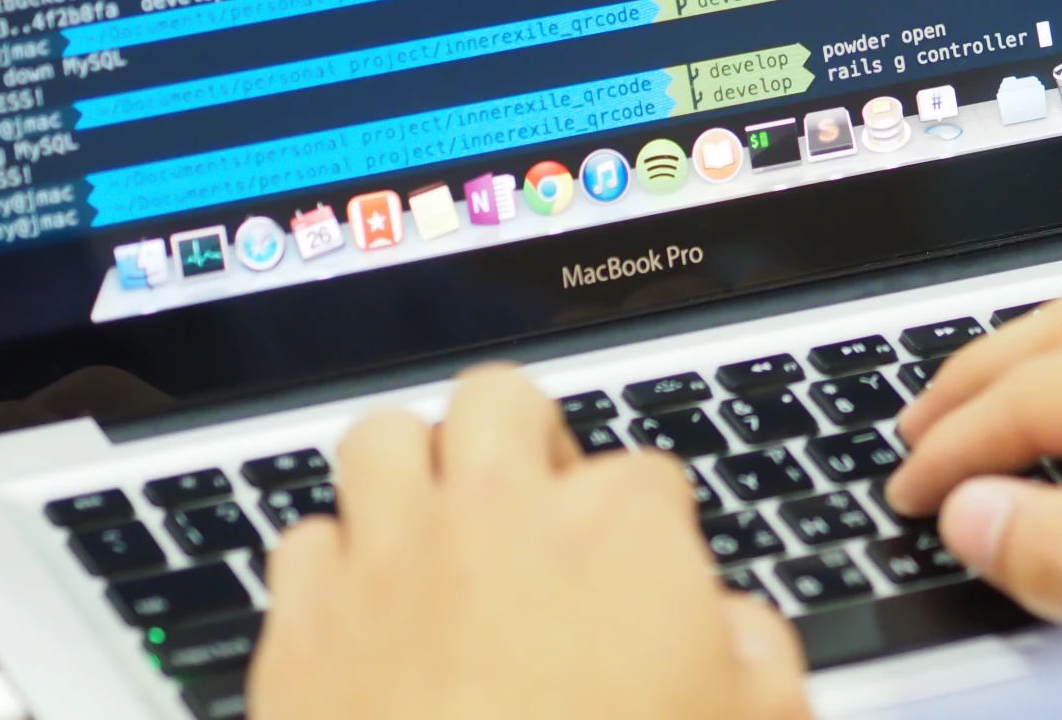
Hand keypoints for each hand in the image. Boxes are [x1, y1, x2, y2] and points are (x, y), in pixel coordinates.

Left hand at [250, 365, 809, 719]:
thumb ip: (759, 659)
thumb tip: (736, 630)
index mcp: (618, 530)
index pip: (646, 474)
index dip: (651, 531)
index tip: (649, 581)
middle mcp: (497, 517)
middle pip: (499, 400)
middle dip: (520, 440)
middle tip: (535, 508)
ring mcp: (389, 564)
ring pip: (380, 439)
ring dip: (410, 473)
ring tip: (435, 531)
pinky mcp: (303, 630)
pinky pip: (302, 542)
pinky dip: (333, 566)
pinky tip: (365, 614)